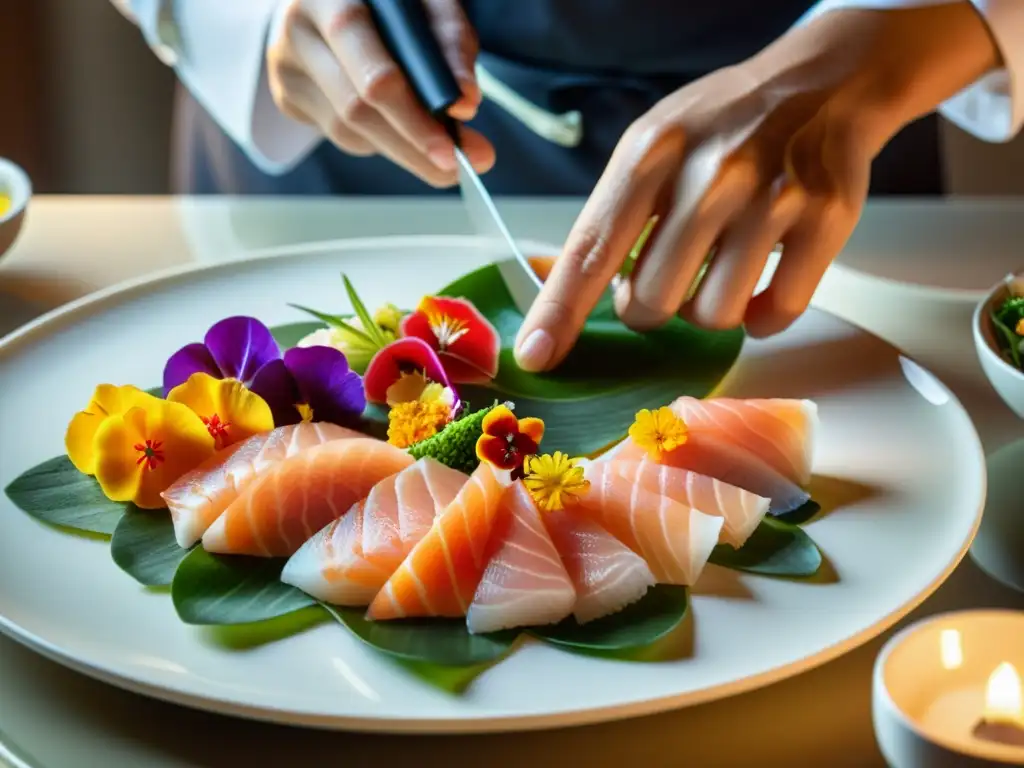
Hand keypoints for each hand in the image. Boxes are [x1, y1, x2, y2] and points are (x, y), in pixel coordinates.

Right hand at [266, 0, 494, 185]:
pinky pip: (338, 135)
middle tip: (454, 170)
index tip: (452, 146)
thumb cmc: (391, 3)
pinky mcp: (286, 94)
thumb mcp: (427, 5)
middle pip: (355, 107)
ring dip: (400, 151)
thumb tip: (465, 103)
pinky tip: (400, 132)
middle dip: (412, 145)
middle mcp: (299, 26)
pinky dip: (377, 141)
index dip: (414, 114)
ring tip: (439, 159)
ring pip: (347, 129)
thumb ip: (451, 44)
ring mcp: (286, 64)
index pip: (373, 69)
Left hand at [514, 3, 999, 371]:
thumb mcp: (652, 144)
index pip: (592, 249)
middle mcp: (710, 175)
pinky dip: (761, 317)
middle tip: (669, 275)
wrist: (822, 83)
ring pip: (713, 316)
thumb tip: (570, 302)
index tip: (537, 356)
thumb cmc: (721, 126)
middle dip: (649, 307)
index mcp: (651, 152)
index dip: (560, 312)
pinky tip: (761, 284)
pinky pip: (775, 314)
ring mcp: (771, 198)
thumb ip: (615, 213)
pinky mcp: (825, 221)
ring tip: (717, 270)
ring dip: (706, 311)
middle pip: (652, 301)